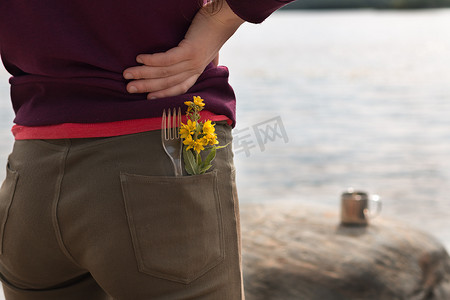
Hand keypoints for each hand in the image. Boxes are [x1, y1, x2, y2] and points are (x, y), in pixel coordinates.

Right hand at [123, 1, 243, 99]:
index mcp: (196, 71)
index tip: (146, 98)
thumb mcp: (203, 48)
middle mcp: (195, 69)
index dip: (162, 94)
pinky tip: (140, 59)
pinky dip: (153, 61)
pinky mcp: (191, 50)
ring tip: (128, 74)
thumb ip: (194, 57)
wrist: (225, 17)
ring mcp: (193, 61)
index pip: (178, 88)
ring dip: (144, 74)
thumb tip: (189, 62)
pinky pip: (168, 59)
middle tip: (128, 88)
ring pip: (165, 72)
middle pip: (167, 82)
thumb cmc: (211, 30)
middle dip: (146, 86)